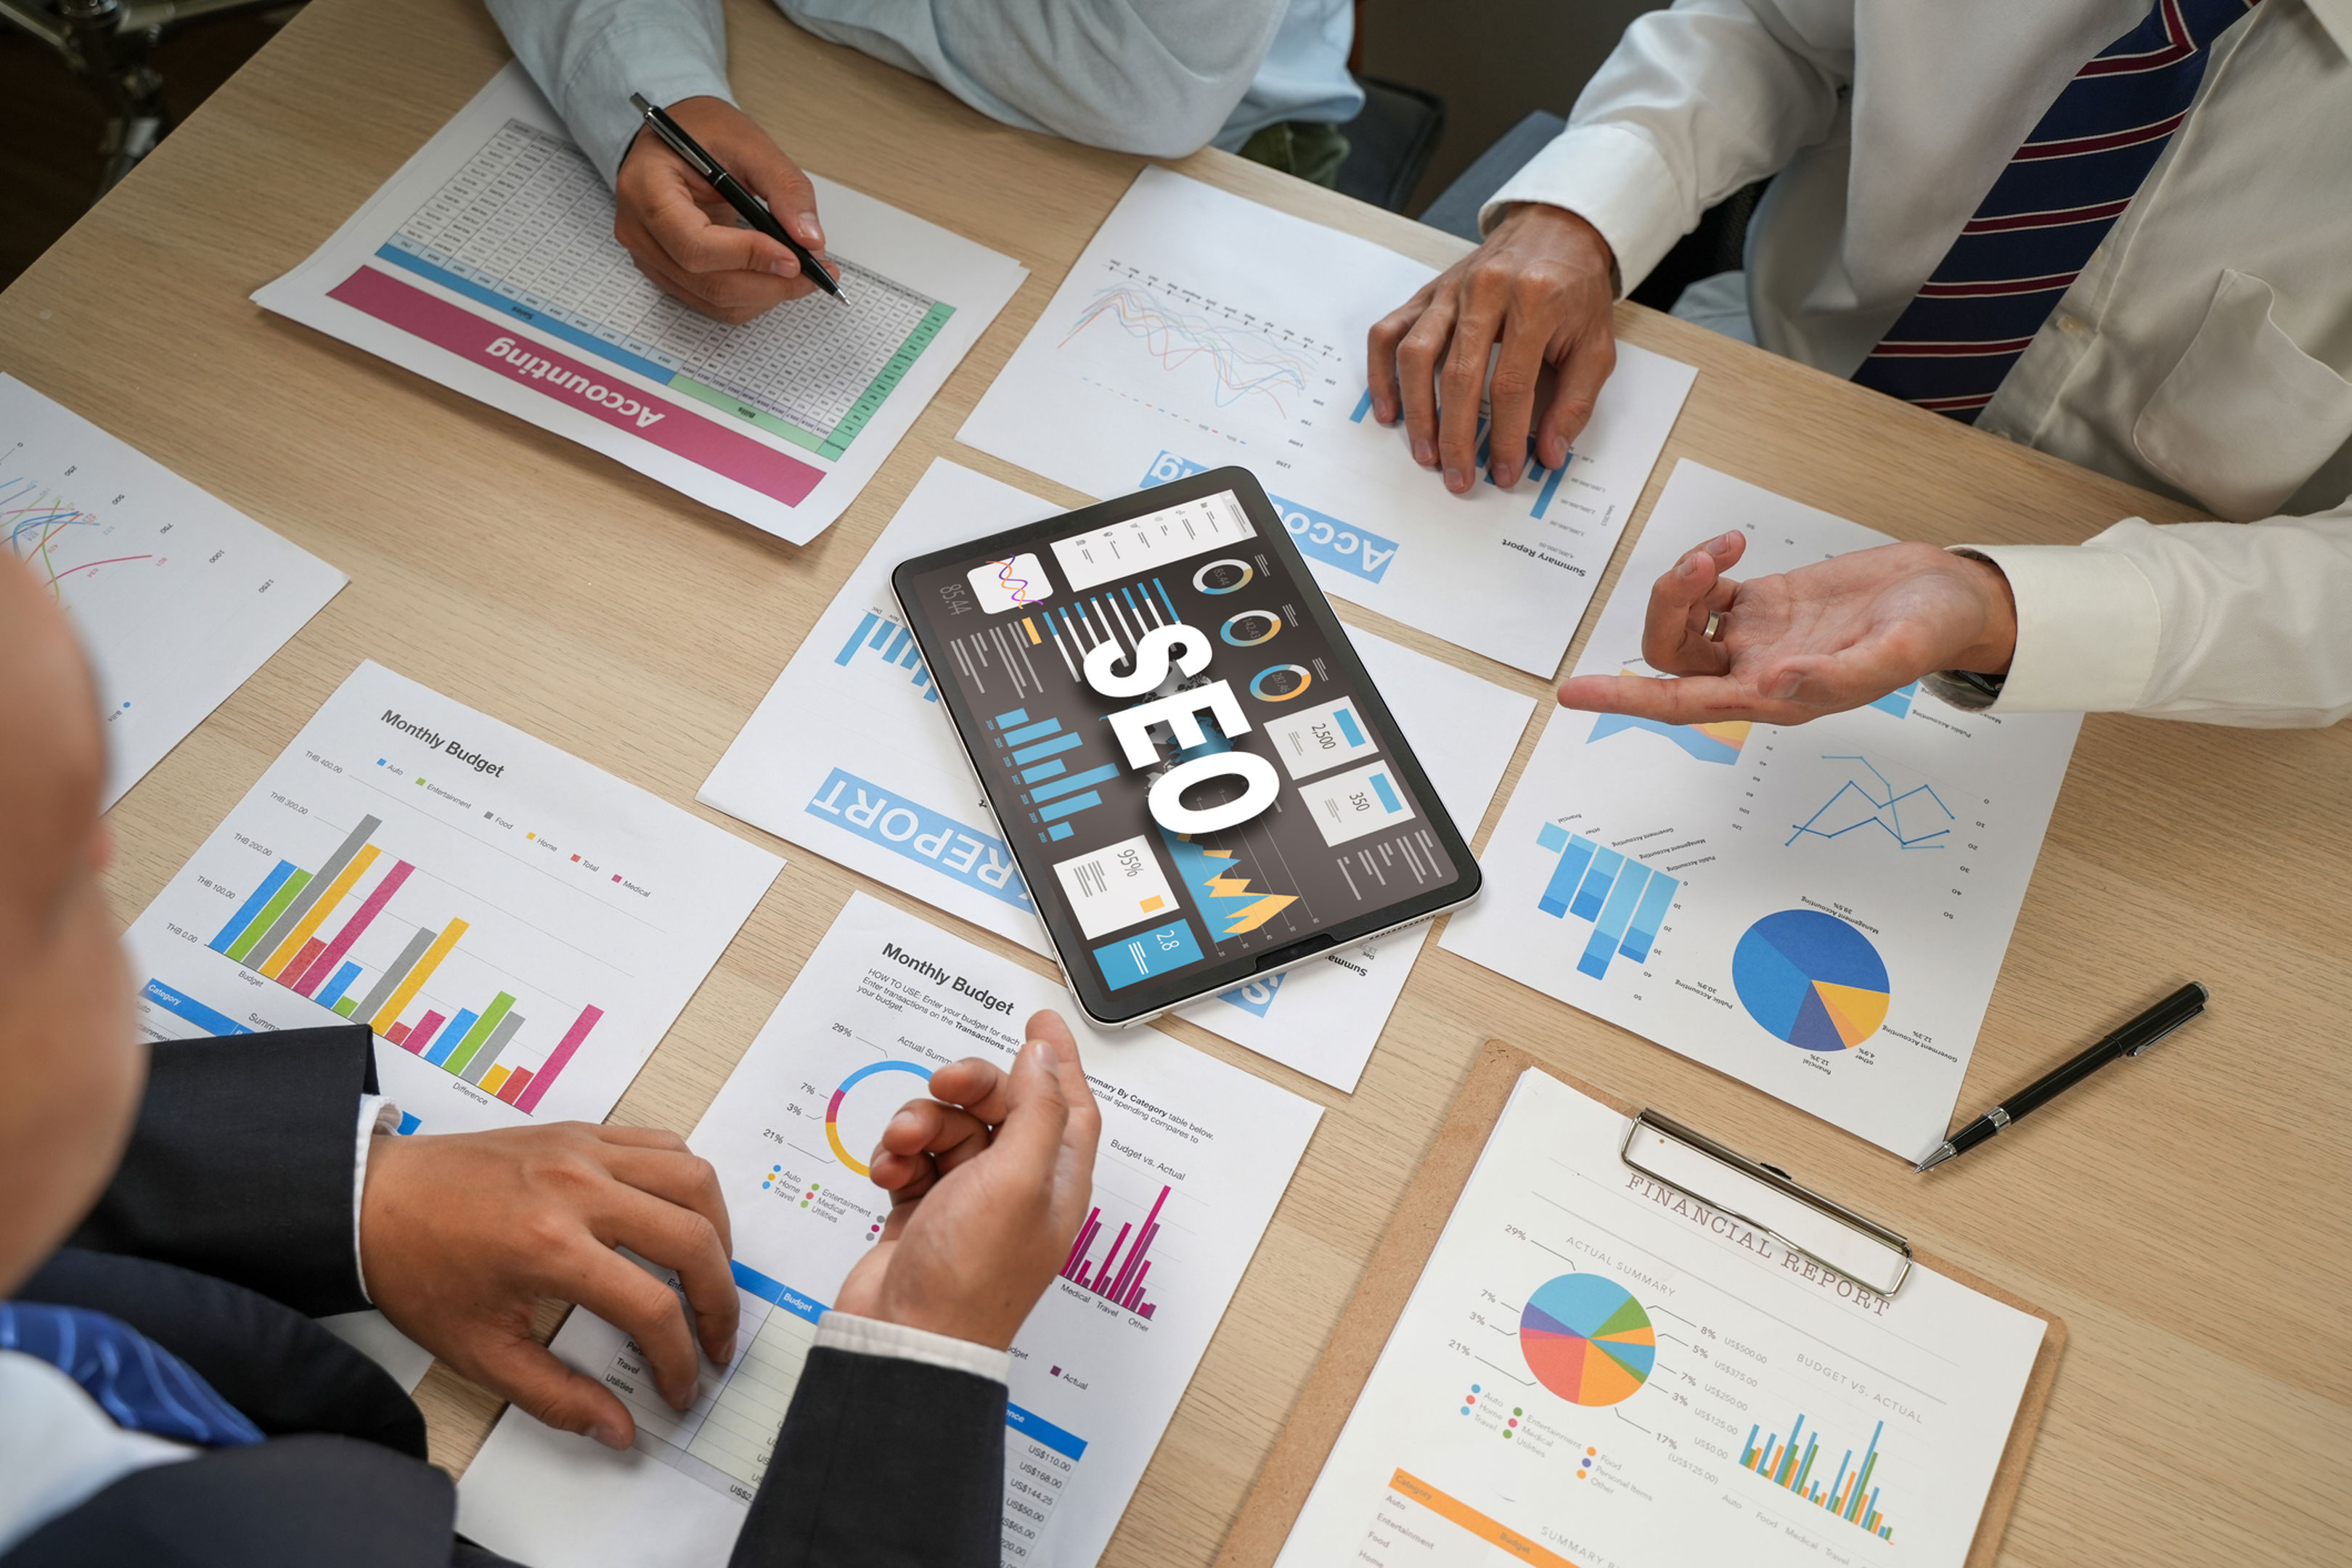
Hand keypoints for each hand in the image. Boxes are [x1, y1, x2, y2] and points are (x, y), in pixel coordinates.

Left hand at [359, 1123, 735, 1449]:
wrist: (373, 1200)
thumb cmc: (417, 1268)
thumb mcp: (479, 1352)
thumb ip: (556, 1397)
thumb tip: (616, 1429)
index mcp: (550, 1248)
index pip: (652, 1308)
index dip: (680, 1359)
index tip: (680, 1387)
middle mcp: (578, 1190)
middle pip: (692, 1239)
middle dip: (721, 1301)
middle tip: (717, 1340)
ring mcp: (584, 1152)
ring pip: (693, 1179)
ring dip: (718, 1232)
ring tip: (712, 1276)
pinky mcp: (581, 1131)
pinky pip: (664, 1143)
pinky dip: (688, 1181)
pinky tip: (680, 1216)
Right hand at [615, 96, 828, 323]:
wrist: (673, 139)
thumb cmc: (701, 132)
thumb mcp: (748, 142)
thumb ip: (784, 187)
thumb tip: (810, 240)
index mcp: (646, 188)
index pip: (694, 243)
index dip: (748, 256)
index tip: (795, 257)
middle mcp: (639, 231)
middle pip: (707, 282)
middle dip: (769, 284)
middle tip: (816, 273)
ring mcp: (649, 257)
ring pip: (714, 300)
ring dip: (765, 295)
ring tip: (804, 274)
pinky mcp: (667, 272)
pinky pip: (712, 302)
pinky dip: (752, 296)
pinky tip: (776, 276)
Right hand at [834, 1012, 1099, 1348]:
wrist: (905, 1338)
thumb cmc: (970, 1278)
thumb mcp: (1019, 1178)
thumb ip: (1037, 1109)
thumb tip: (1045, 1056)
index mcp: (1055, 1181)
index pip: (1068, 1104)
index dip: (1058, 1060)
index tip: (1041, 1021)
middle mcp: (1015, 1188)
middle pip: (1002, 1106)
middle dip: (969, 1087)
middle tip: (945, 1083)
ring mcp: (967, 1201)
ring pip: (948, 1128)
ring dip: (920, 1124)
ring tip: (903, 1144)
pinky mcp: (922, 1213)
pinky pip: (912, 1159)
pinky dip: (897, 1156)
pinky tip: (890, 1172)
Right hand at [1367, 203, 1617, 493]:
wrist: (1555, 229)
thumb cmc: (1574, 289)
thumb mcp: (1596, 343)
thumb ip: (1576, 402)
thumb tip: (1549, 454)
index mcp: (1534, 300)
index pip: (1511, 384)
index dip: (1507, 436)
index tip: (1506, 472)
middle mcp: (1485, 291)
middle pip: (1459, 376)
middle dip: (1456, 437)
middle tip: (1457, 477)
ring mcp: (1449, 290)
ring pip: (1416, 356)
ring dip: (1417, 412)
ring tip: (1425, 454)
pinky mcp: (1427, 293)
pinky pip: (1389, 332)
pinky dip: (1382, 374)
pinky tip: (1389, 411)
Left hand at [1557, 531, 2018, 725]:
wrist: (1952, 595)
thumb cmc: (1930, 631)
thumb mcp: (1894, 654)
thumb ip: (1836, 676)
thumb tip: (1770, 683)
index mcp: (1776, 697)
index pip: (1683, 705)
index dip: (1627, 699)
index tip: (1574, 692)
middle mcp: (1755, 673)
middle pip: (1670, 653)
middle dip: (1670, 605)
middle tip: (1707, 565)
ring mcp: (1755, 637)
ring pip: (1681, 620)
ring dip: (1684, 581)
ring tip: (1723, 550)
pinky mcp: (1763, 602)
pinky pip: (1708, 588)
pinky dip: (1707, 562)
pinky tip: (1735, 543)